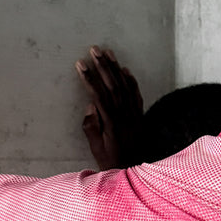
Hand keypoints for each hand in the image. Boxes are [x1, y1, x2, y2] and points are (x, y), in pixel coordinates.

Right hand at [76, 45, 143, 169]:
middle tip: (94, 49)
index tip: (80, 64)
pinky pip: (136, 94)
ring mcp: (134, 114)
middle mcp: (124, 115)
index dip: (89, 78)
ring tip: (108, 52)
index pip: (98, 94)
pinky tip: (125, 69)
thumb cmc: (109, 160)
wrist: (133, 171)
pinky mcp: (140, 116)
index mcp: (111, 122)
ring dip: (116, 68)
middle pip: (113, 85)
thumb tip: (90, 105)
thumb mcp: (95, 148)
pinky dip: (131, 80)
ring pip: (125, 86)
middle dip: (103, 65)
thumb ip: (91, 127)